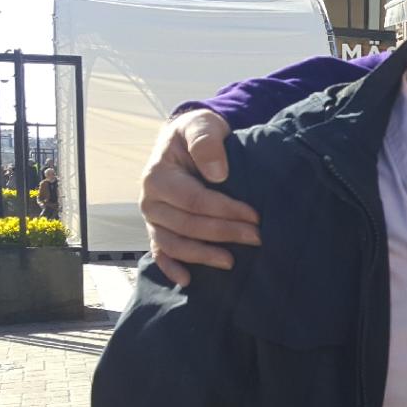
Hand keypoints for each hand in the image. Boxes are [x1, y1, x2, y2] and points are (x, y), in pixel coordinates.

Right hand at [140, 109, 259, 286]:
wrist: (188, 140)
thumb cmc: (197, 133)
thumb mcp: (202, 125)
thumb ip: (206, 143)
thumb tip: (217, 174)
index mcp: (157, 176)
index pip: (193, 200)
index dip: (224, 210)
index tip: (255, 215)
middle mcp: (150, 200)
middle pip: (186, 225)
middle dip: (223, 233)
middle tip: (256, 238)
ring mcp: (153, 218)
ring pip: (174, 244)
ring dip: (202, 256)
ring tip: (231, 262)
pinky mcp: (159, 229)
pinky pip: (160, 252)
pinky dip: (171, 268)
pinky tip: (188, 280)